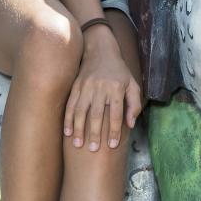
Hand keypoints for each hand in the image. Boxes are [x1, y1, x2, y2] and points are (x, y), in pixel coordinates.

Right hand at [63, 34, 135, 151]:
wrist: (100, 50)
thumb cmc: (119, 71)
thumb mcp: (132, 84)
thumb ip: (134, 104)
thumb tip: (130, 124)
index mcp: (116, 88)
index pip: (116, 113)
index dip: (115, 130)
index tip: (113, 145)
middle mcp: (100, 87)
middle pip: (96, 114)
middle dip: (95, 133)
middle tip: (93, 149)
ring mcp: (86, 87)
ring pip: (80, 111)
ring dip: (78, 129)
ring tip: (78, 144)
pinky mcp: (76, 86)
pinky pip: (70, 105)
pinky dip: (68, 119)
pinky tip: (67, 131)